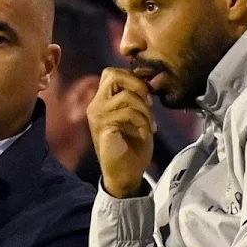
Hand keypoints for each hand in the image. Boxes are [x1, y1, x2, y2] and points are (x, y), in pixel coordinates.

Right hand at [88, 68, 155, 198]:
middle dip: (137, 84)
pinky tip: (146, 132)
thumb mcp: (137, 116)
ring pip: (126, 95)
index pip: (112, 73)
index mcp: (102, 100)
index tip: (147, 95)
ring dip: (145, 109)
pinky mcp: (103, 127)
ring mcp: (98, 115)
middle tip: (149, 102)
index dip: (132, 77)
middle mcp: (96, 105)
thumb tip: (151, 80)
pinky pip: (128, 112)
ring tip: (150, 123)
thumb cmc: (132, 146)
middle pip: (113, 75)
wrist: (126, 173)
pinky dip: (143, 121)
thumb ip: (137, 97)